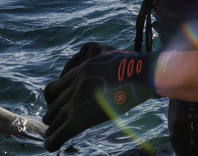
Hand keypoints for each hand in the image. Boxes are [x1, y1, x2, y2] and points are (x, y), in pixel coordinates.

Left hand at [44, 47, 159, 150]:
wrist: (145, 74)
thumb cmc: (136, 67)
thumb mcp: (112, 55)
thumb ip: (98, 55)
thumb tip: (95, 50)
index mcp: (82, 70)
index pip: (54, 89)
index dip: (54, 101)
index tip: (58, 108)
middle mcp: (76, 84)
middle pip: (53, 105)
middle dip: (53, 116)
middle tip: (55, 124)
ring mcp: (77, 100)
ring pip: (53, 119)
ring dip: (52, 129)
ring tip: (52, 136)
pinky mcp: (81, 117)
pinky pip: (59, 133)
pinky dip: (52, 142)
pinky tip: (52, 145)